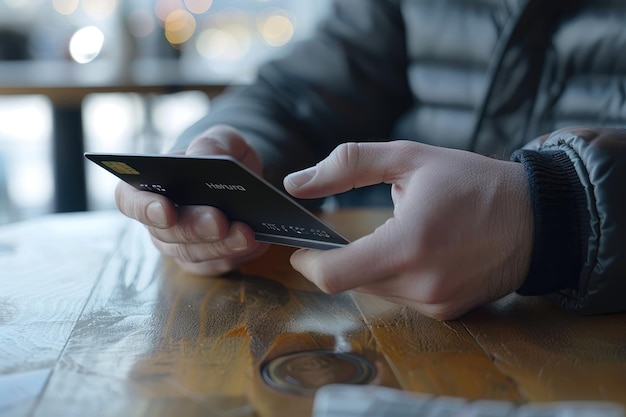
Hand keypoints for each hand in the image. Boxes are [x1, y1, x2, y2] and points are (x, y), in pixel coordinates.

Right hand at [115, 125, 268, 275]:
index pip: (130, 201)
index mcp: (148, 186)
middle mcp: (158, 222)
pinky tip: (257, 242)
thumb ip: (210, 144)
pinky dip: (238, 255)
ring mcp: (180, 246)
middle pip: (166, 234)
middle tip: (219, 221)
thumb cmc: (221, 156)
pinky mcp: (206, 262)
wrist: (244, 179)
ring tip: (247, 233)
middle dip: (194, 228)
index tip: (165, 209)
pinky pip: (218, 265)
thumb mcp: (221, 140)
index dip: (144, 208)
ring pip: (193, 254)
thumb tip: (201, 156)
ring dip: (221, 246)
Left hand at [283, 141, 532, 319]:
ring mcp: (436, 303)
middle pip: (352, 281)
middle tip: (360, 230)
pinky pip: (402, 297)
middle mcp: (421, 284)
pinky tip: (420, 253)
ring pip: (375, 289)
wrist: (537, 218)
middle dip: (345, 258)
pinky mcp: (447, 312)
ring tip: (402, 235)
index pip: (334, 275)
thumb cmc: (473, 182)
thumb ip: (347, 165)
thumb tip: (296, 183)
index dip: (308, 264)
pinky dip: (397, 276)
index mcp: (408, 244)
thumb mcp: (409, 157)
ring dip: (373, 265)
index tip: (301, 250)